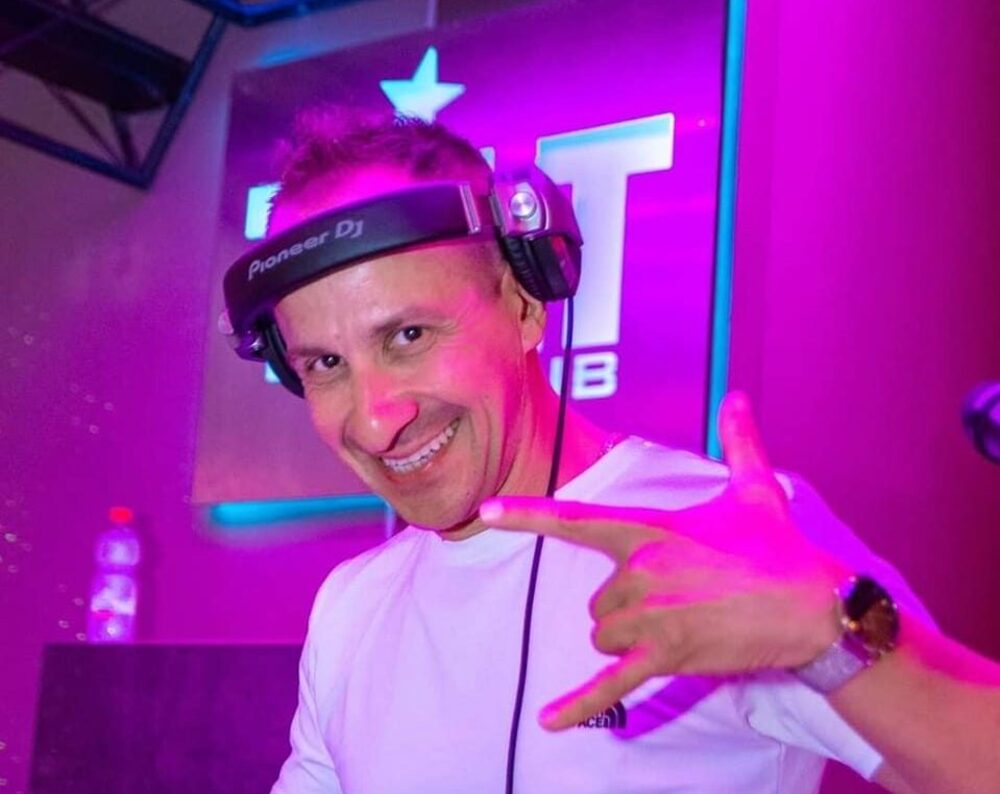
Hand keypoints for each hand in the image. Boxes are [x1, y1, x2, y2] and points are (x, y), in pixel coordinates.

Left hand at [479, 392, 847, 729]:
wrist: (814, 605)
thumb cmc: (781, 548)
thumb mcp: (756, 489)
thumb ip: (738, 442)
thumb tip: (739, 397)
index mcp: (649, 530)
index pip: (575, 521)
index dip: (525, 517)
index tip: (485, 512)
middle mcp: (640, 570)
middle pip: (598, 601)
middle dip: (627, 608)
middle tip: (682, 601)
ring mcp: (649, 615)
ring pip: (606, 635)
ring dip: (632, 639)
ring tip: (685, 627)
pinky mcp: (666, 654)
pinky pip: (610, 683)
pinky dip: (578, 705)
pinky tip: (549, 722)